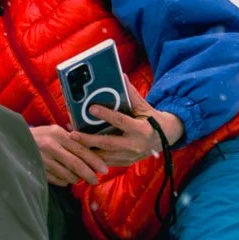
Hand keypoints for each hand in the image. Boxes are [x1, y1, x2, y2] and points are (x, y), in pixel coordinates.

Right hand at [32, 125, 111, 186]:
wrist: (15, 140)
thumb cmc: (40, 135)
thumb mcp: (55, 131)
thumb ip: (71, 139)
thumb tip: (92, 150)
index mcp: (58, 134)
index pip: (81, 149)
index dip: (95, 161)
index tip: (104, 169)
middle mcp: (51, 146)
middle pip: (76, 164)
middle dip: (89, 174)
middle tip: (95, 180)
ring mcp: (43, 159)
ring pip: (67, 174)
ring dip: (76, 179)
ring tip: (80, 179)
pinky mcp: (38, 169)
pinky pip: (57, 180)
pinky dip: (64, 181)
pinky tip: (65, 178)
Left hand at [34, 92, 182, 184]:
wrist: (166, 138)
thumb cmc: (153, 119)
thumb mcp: (144, 106)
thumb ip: (131, 93)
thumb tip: (120, 76)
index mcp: (141, 129)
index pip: (120, 121)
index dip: (105, 115)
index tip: (91, 108)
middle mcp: (135, 145)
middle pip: (108, 143)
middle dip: (88, 140)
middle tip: (72, 134)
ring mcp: (130, 156)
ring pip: (105, 156)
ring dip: (87, 150)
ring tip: (72, 141)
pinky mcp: (126, 162)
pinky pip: (106, 162)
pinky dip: (93, 157)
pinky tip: (81, 150)